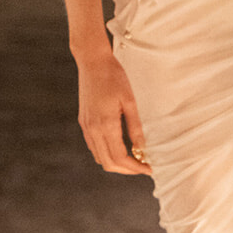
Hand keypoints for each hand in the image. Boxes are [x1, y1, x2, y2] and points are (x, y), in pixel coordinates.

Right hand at [76, 50, 151, 174]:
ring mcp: (86, 127)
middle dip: (126, 170)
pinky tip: (119, 147)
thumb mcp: (130, 101)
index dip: (134, 168)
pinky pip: (94, 147)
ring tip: (133, 159)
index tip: (148, 168)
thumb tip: (141, 149)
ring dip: (116, 163)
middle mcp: (93, 129)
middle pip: (108, 163)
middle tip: (143, 167)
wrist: (92, 62)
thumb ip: (135, 127)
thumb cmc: (114, 77)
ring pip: (100, 157)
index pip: (119, 158)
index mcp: (106, 124)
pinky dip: (107, 153)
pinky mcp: (84, 122)